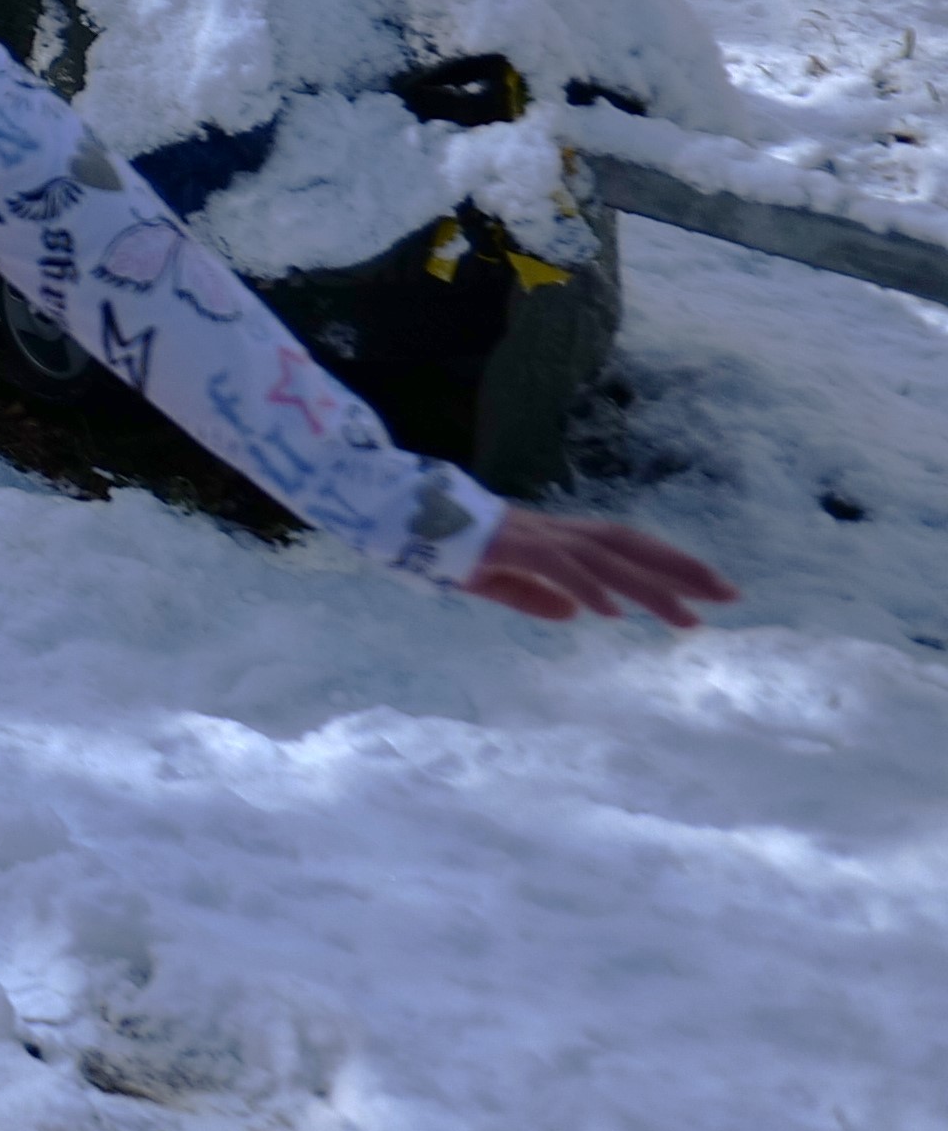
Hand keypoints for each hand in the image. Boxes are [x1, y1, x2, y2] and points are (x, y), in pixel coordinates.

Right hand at [460, 505, 733, 627]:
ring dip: (648, 588)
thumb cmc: (443, 545)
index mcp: (556, 538)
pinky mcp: (508, 545)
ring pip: (603, 557)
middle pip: (629, 545)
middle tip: (731, 596)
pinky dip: (584, 586)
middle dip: (681, 570)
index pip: (625, 546)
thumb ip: (532, 596)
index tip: (714, 589)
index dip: (670, 564)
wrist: (399, 512)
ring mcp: (534, 536)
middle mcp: (554, 532)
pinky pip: (554, 565)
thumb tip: (574, 614)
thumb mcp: (494, 580)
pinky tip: (610, 610)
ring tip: (687, 618)